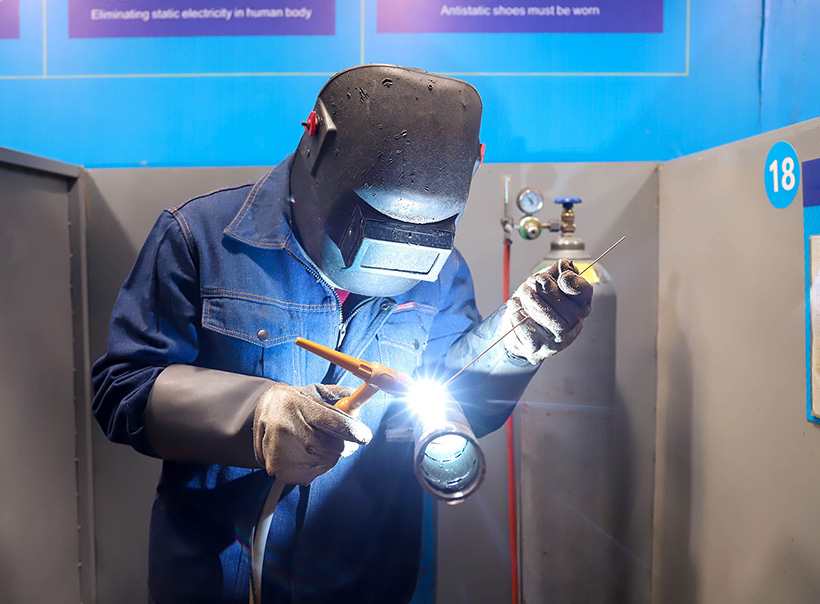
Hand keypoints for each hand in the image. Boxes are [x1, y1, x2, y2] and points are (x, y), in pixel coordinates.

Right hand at [253, 383, 372, 484]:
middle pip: (332, 447)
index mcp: (297, 405)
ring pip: (326, 462)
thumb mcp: (311, 392)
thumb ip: (337, 395)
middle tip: (347, 440)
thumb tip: (359, 398)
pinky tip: (307, 454)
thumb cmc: (291, 404)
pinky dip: (317, 466)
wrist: (256, 419)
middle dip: (346, 445)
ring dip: (331, 455)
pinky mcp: (281, 471)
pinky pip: (314, 474)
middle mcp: (288, 429)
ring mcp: (283, 453)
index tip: (365, 436)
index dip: (353, 430)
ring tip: (319, 443)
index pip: (332, 422)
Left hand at [502, 258, 592, 363]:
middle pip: (570, 311)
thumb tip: (564, 264)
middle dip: (549, 293)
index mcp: (578, 305)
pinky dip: (522, 320)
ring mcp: (557, 341)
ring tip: (524, 293)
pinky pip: (533, 336)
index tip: (562, 276)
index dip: (575, 284)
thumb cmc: (534, 305)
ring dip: (536, 304)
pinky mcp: (539, 350)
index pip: (585, 294)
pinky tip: (516, 310)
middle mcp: (573, 325)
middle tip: (532, 281)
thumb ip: (554, 273)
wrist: (516, 330)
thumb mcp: (543, 285)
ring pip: (554, 323)